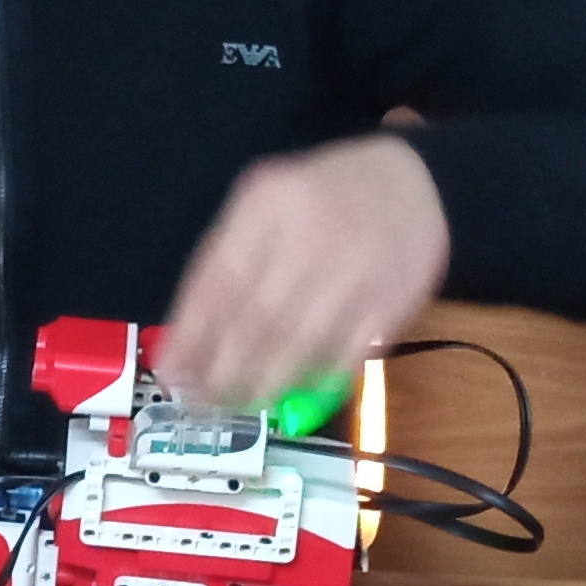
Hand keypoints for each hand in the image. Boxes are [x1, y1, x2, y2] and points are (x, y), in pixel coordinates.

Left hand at [158, 132, 452, 411]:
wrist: (413, 181)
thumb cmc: (323, 199)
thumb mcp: (267, 205)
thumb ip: (226, 262)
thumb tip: (185, 340)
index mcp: (270, 202)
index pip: (219, 280)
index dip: (192, 335)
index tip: (173, 374)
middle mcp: (314, 231)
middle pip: (257, 318)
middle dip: (224, 370)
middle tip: (204, 402)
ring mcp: (359, 267)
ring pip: (300, 343)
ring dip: (265, 382)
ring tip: (241, 403)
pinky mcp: (394, 299)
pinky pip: (346, 354)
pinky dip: (314, 380)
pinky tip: (292, 392)